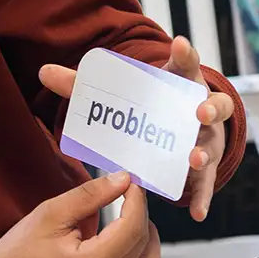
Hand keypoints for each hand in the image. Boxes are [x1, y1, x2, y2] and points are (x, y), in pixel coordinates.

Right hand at [0, 171, 161, 257]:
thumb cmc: (19, 252)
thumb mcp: (51, 213)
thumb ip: (90, 195)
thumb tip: (123, 180)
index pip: (132, 227)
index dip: (136, 200)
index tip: (130, 182)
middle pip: (143, 244)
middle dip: (142, 214)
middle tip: (128, 194)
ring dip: (147, 238)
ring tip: (130, 217)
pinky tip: (125, 241)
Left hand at [38, 36, 236, 221]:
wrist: (174, 128)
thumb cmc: (148, 103)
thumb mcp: (120, 91)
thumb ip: (83, 84)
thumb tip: (44, 72)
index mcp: (179, 83)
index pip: (186, 65)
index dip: (186, 55)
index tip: (180, 45)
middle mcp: (199, 109)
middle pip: (215, 104)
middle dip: (209, 107)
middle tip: (198, 112)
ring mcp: (205, 139)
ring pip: (212, 144)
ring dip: (204, 152)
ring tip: (193, 159)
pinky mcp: (204, 167)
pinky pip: (206, 183)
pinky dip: (203, 196)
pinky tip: (196, 212)